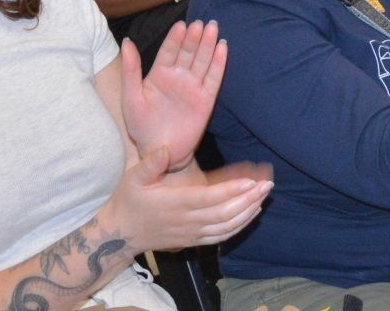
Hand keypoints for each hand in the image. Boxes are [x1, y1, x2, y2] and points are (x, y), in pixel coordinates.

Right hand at [107, 146, 271, 253]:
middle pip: (225, 213)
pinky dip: (240, 226)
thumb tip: (165, 149)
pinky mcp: (194, 241)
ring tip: (265, 196)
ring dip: (248, 212)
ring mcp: (192, 233)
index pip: (209, 198)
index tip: (251, 181)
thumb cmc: (130, 201)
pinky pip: (221, 237)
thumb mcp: (133, 177)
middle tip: (268, 185)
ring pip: (227, 227)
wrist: (122, 233)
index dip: (231, 191)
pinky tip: (252, 214)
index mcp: (175, 203)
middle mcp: (187, 221)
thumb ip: (151, 163)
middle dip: (249, 199)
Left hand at [121, 20, 225, 167]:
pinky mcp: (205, 100)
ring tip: (213, 29)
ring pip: (202, 61)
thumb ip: (130, 70)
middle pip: (188, 52)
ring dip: (208, 45)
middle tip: (202, 23)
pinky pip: (214, 79)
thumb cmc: (141, 125)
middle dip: (195, 37)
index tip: (181, 25)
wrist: (158, 151)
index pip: (169, 50)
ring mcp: (192, 87)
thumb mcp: (130, 97)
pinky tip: (223, 48)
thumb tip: (127, 41)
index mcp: (159, 74)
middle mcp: (178, 77)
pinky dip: (219, 64)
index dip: (175, 38)